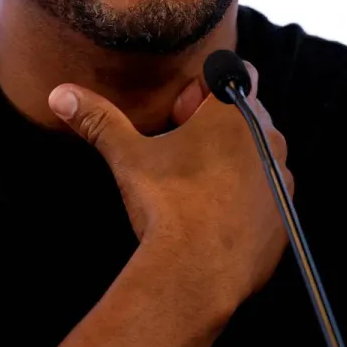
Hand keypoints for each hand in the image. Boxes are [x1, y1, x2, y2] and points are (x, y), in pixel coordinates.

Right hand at [48, 61, 291, 316]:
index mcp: (236, 112)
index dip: (205, 88)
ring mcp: (281, 179)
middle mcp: (269, 139)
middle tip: (180, 152)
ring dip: (235, 161)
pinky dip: (247, 199)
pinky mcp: (285, 217)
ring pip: (258, 154)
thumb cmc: (166, 206)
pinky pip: (268, 194)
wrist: (196, 275)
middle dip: (216, 126)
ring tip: (196, 187)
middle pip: (245, 114)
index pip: (235, 71)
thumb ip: (98, 119)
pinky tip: (215, 217)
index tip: (180, 116)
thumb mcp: (127, 156)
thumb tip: (61, 95)